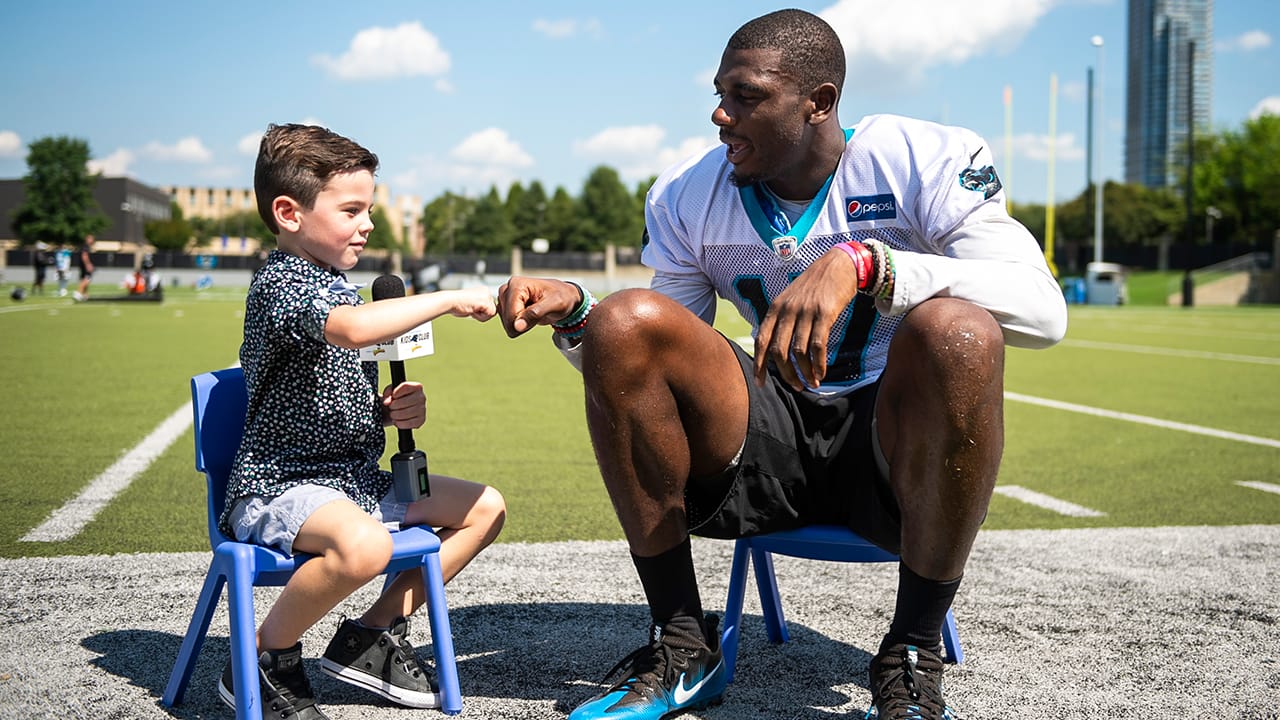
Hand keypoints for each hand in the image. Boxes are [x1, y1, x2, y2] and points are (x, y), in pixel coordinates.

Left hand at [382, 381, 425, 428]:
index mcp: (416, 387)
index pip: (406, 387)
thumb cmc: (396, 398)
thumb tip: (387, 402)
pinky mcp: (421, 420)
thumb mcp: (391, 391)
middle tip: (391, 407)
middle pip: (405, 402)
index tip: (393, 396)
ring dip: (395, 415)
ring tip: (393, 414)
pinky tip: (397, 421)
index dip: (396, 392)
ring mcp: (423, 409)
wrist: (400, 409)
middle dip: (393, 406)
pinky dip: (399, 423)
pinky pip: (408, 423)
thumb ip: (388, 393)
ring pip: (405, 413)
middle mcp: (422, 397)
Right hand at [449, 286, 497, 320]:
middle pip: (493, 311)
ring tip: (471, 308)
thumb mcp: (474, 304)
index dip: (481, 312)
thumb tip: (491, 313)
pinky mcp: (486, 301)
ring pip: (492, 314)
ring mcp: (487, 295)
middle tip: (470, 308)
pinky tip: (472, 309)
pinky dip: (480, 316)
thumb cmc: (457, 304)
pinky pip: (489, 315)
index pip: (490, 308)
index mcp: (484, 291)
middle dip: (481, 314)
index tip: (471, 306)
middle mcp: (487, 291)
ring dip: (481, 316)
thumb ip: (482, 307)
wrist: (449, 301)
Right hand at [495, 277, 580, 337]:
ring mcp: (505, 298)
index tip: (540, 315)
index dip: (525, 322)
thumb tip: (517, 326)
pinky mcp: (506, 306)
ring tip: (535, 313)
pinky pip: (507, 324)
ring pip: (506, 323)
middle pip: (507, 320)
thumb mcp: (554, 304)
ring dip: (522, 324)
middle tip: (539, 313)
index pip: (511, 314)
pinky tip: (529, 316)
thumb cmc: (562, 297)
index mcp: (517, 285)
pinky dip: (519, 325)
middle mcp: (507, 289)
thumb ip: (535, 314)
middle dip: (524, 323)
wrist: (564, 297)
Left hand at [753, 248, 859, 390]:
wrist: (838, 264)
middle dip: (786, 374)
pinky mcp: (825, 313)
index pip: (762, 341)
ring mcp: (806, 311)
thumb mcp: (790, 298)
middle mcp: (788, 310)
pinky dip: (819, 363)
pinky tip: (821, 373)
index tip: (761, 383)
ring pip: (799, 352)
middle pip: (779, 351)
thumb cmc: (814, 286)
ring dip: (805, 372)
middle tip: (796, 387)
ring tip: (811, 384)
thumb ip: (781, 320)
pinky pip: (818, 345)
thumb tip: (773, 349)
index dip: (760, 365)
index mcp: (776, 308)